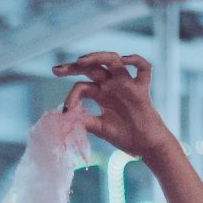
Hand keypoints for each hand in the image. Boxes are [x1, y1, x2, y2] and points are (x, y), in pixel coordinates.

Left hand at [54, 52, 173, 159]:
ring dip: (97, 57)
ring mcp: (127, 84)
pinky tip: (124, 60)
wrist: (145, 146)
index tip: (64, 110)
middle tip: (56, 70)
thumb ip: (84, 121)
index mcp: (101, 94)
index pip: (81, 86)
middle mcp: (112, 85)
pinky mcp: (142, 89)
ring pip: (112, 60)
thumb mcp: (99, 128)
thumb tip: (65, 117)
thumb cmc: (124, 136)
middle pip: (92, 68)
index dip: (71, 95)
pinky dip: (136, 60)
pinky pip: (144, 68)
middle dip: (73, 67)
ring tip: (81, 60)